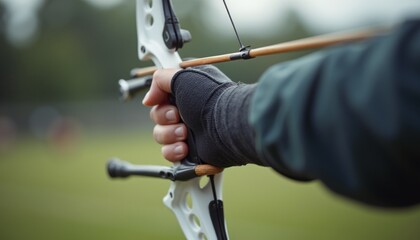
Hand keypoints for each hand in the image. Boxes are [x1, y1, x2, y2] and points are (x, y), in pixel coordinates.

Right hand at [143, 65, 259, 166]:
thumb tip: (149, 99)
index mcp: (186, 93)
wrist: (227, 126)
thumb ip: (159, 80)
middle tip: (178, 117)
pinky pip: (168, 152)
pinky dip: (173, 151)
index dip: (158, 100)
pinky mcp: (191, 151)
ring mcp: (189, 131)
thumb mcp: (182, 76)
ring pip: (160, 135)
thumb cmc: (210, 98)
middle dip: (163, 118)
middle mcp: (187, 111)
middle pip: (157, 116)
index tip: (162, 100)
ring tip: (184, 134)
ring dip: (168, 135)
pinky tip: (185, 148)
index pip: (161, 96)